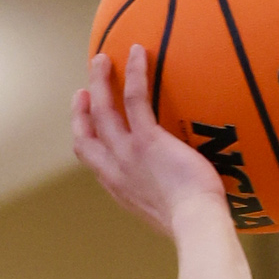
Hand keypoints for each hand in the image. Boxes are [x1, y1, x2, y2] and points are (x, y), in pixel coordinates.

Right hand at [71, 46, 233, 238]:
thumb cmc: (195, 226)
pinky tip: (138, 52)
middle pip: (85, 134)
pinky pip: (135, 98)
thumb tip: (185, 191)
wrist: (197, 227)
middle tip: (84, 89)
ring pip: (103, 109)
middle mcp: (116, 171)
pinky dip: (135, 72)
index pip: (92, 161)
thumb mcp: (170, 214)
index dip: (84, 137)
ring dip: (100, 81)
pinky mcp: (147, 140)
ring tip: (103, 59)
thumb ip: (166, 196)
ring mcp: (128, 154)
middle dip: (80, 110)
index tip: (86, 122)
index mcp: (120, 188)